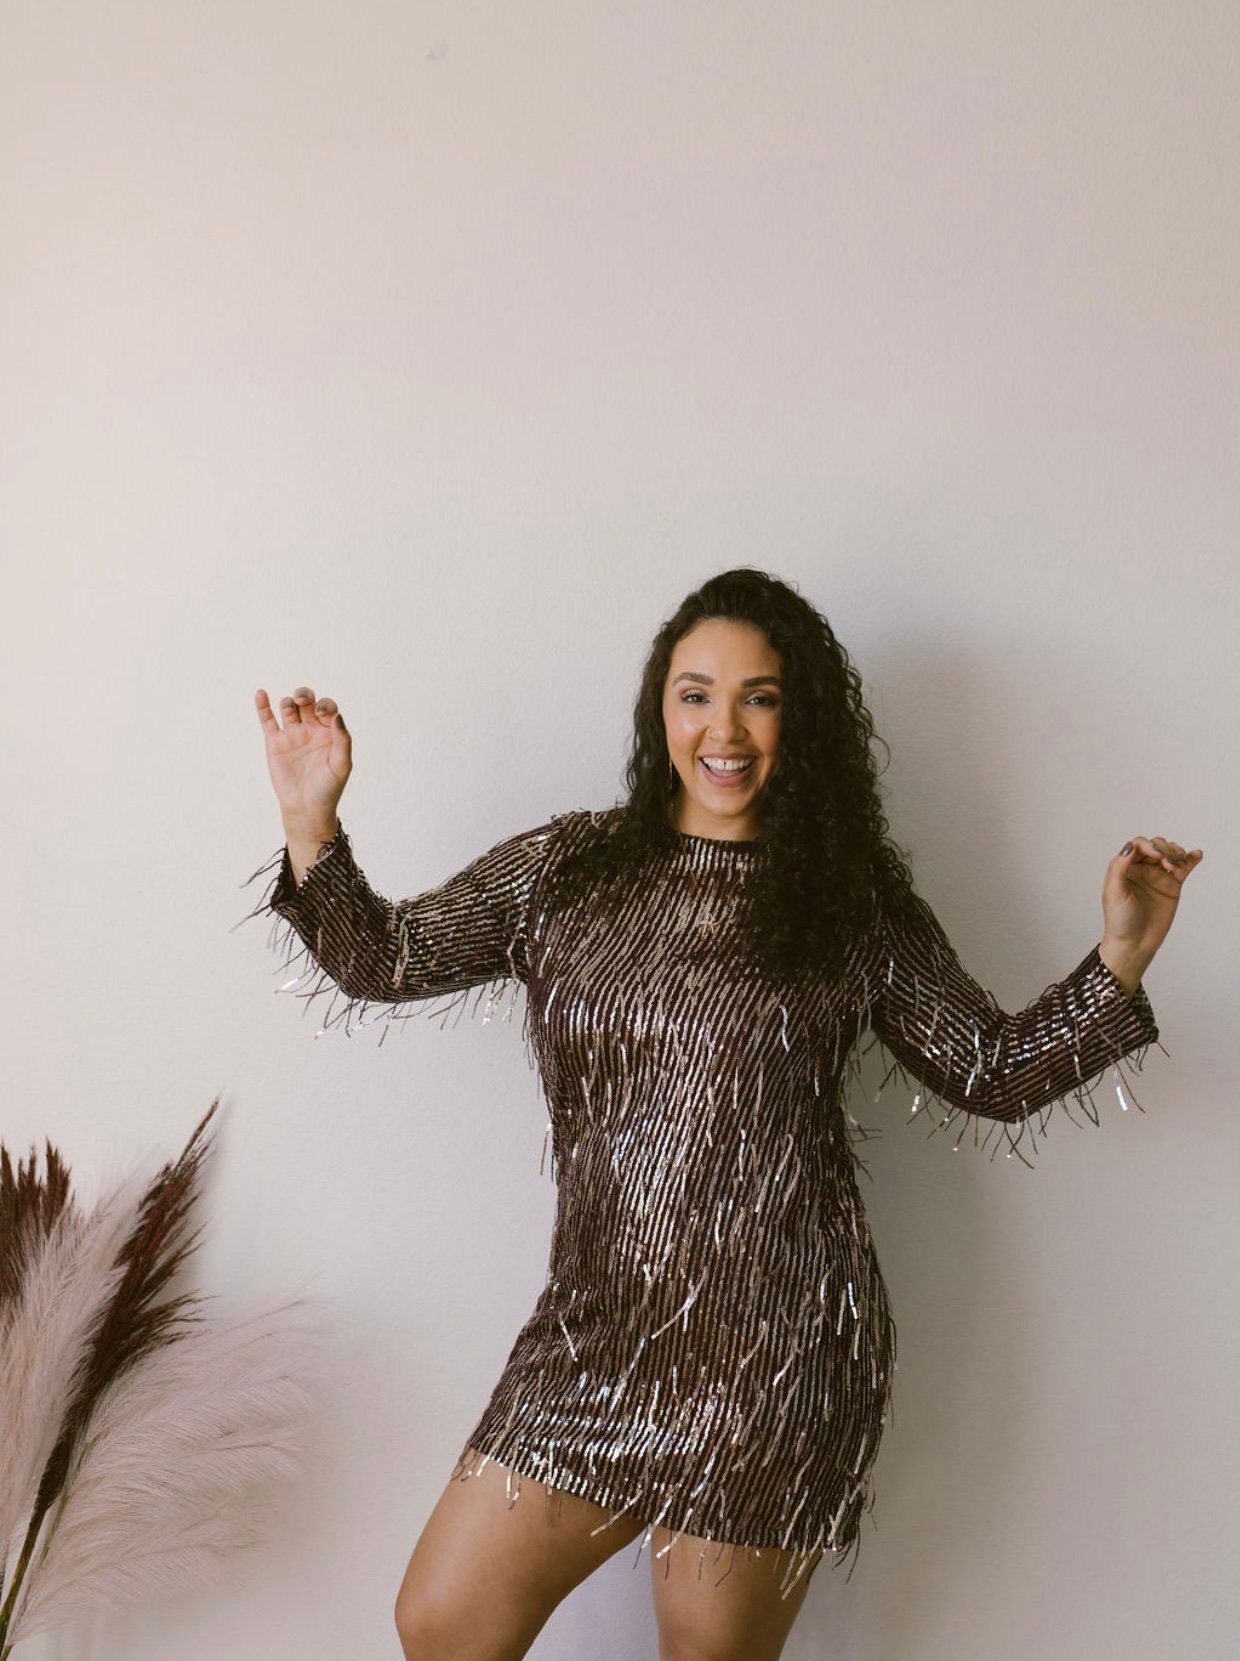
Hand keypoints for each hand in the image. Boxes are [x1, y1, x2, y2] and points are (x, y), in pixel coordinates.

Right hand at [254, 686, 351, 832]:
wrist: (306, 808)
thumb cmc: (328, 788)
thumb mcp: (342, 765)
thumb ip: (343, 740)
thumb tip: (337, 716)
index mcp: (329, 732)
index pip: (328, 708)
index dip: (326, 705)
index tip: (322, 714)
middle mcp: (310, 729)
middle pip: (307, 702)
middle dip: (304, 695)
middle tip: (303, 702)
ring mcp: (292, 735)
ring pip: (288, 707)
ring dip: (289, 702)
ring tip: (290, 709)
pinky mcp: (275, 743)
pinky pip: (267, 720)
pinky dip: (263, 706)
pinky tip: (261, 694)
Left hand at [1101, 834, 1202, 968]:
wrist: (1135, 943)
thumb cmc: (1119, 920)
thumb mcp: (1113, 892)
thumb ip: (1119, 867)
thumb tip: (1130, 845)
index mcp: (1125, 868)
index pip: (1137, 845)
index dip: (1148, 845)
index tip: (1156, 856)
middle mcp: (1141, 869)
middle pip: (1156, 846)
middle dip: (1164, 849)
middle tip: (1167, 864)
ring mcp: (1158, 877)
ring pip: (1170, 854)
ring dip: (1176, 853)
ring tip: (1177, 866)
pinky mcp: (1172, 886)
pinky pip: (1184, 868)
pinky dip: (1191, 859)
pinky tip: (1197, 854)